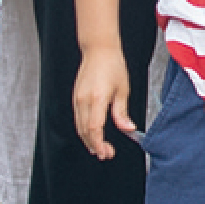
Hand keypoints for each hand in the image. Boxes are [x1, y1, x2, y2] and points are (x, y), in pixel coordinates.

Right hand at [71, 43, 137, 159]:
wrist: (99, 50)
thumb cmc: (113, 66)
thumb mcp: (123, 89)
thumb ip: (122, 112)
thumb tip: (128, 129)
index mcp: (97, 98)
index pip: (94, 128)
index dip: (99, 144)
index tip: (106, 153)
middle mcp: (83, 100)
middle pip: (84, 131)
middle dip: (94, 146)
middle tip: (107, 154)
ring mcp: (77, 99)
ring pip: (79, 126)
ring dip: (89, 140)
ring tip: (100, 148)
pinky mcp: (76, 97)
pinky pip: (78, 118)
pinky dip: (84, 130)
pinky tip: (93, 134)